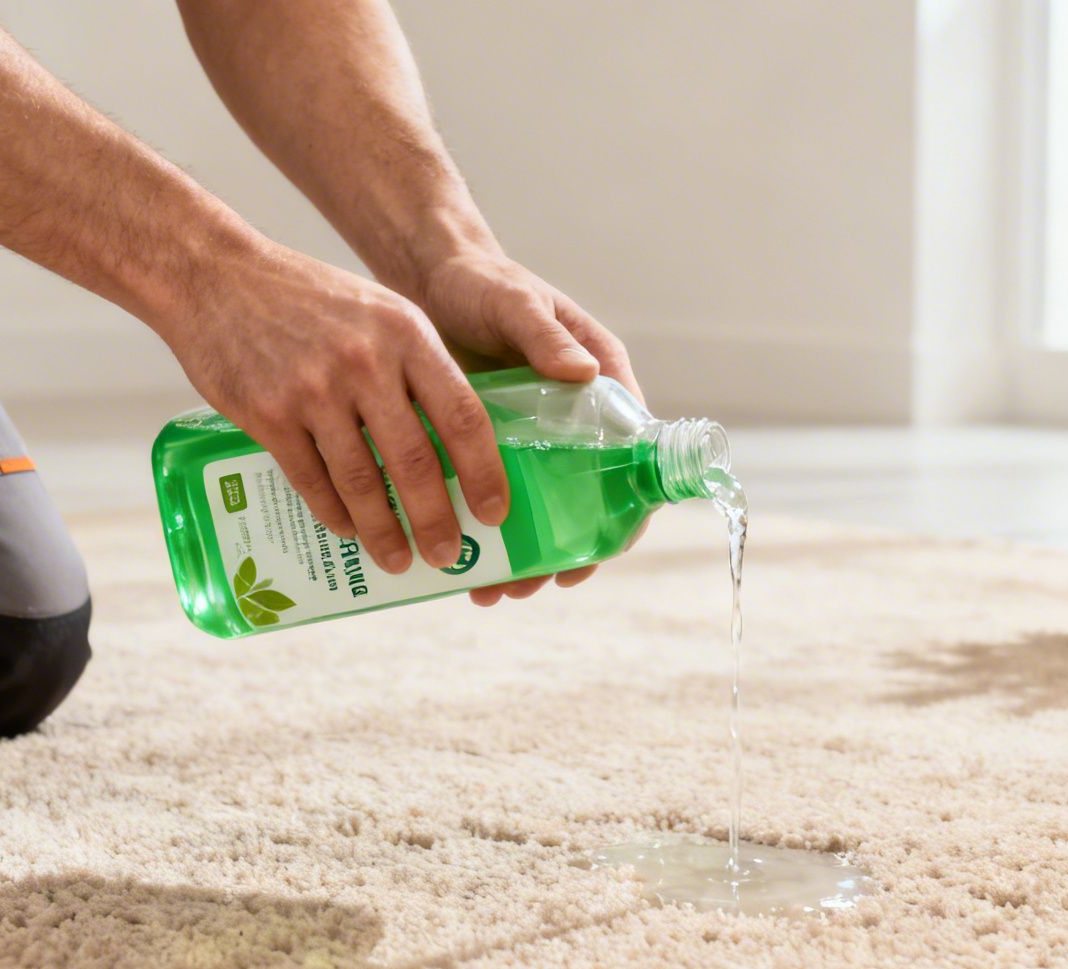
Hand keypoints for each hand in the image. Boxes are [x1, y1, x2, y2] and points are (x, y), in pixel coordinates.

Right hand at [160, 237, 505, 575]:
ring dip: (383, 531)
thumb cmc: (308, 297)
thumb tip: (454, 443)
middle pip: (415, 461)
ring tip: (398, 560)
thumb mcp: (379, 312)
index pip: (462, 415)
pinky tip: (347, 529)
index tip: (494, 512)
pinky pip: (312, 480)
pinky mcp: (269, 414)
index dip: (483, 472)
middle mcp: (365, 363)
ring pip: (361, 481)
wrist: (217, 277)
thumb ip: (416, 367)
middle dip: (436, 519)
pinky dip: (334, 512)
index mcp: (406, 333)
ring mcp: (314, 390)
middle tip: (448, 555)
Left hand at [406, 247, 643, 605]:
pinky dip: (482, 534)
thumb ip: (547, 336)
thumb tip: (584, 372)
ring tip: (488, 590)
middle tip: (527, 585)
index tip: (595, 553)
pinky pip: (497, 499)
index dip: (622, 515)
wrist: (433, 279)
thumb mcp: (517, 304)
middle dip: (560, 553)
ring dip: (519, 557)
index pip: (634, 462)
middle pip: (586, 503)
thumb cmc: (487, 283)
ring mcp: (535, 440)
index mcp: (604, 388)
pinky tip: (458, 564)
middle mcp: (578, 422)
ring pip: (540, 512)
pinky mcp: (491, 448)